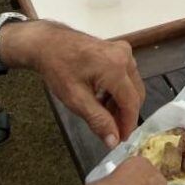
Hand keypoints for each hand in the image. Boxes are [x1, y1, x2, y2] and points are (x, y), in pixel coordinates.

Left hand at [0, 22, 143, 147]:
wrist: (48, 43)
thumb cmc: (59, 70)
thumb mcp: (76, 100)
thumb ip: (98, 121)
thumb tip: (113, 141)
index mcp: (116, 68)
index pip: (131, 103)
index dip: (128, 124)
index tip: (120, 141)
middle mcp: (126, 57)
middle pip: (135, 93)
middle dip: (125, 114)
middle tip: (110, 131)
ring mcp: (124, 51)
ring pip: (131, 85)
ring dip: (121, 103)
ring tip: (102, 114)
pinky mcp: (119, 50)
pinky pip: (126, 75)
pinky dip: (118, 90)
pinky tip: (102, 98)